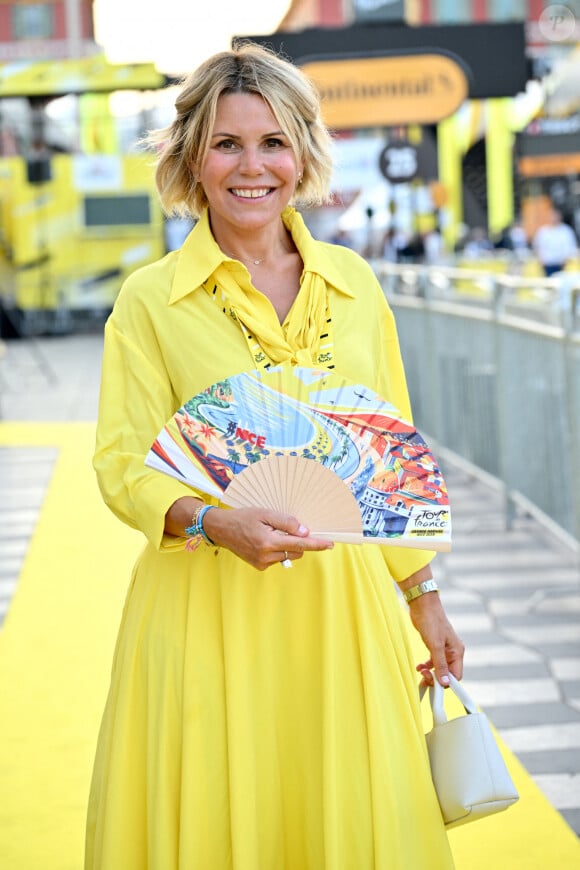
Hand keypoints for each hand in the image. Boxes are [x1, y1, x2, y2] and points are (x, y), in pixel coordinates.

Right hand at [202, 505, 333, 569]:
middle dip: (297, 541)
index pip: (299, 545)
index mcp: (268, 542)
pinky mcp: (259, 566)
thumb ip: (286, 522)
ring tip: (269, 533)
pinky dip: (277, 550)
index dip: (317, 544)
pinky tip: (264, 541)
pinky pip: (278, 559)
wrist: (221, 529)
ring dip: (286, 546)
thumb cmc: (243, 518)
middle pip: (296, 551)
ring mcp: (262, 563)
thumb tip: (305, 532)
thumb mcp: (265, 513)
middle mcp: (266, 556)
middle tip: (285, 528)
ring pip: (287, 556)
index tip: (330, 544)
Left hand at [408, 592, 463, 688]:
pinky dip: (426, 666)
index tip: (434, 685)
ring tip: (420, 671)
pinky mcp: (435, 646)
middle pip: (447, 674)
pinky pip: (433, 661)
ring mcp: (444, 649)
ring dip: (430, 673)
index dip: (446, 683)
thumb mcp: (435, 645)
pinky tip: (419, 666)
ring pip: (439, 668)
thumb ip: (440, 664)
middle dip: (436, 678)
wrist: (423, 605)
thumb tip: (445, 683)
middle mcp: (452, 652)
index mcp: (457, 652)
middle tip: (423, 676)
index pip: (456, 676)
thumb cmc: (431, 621)